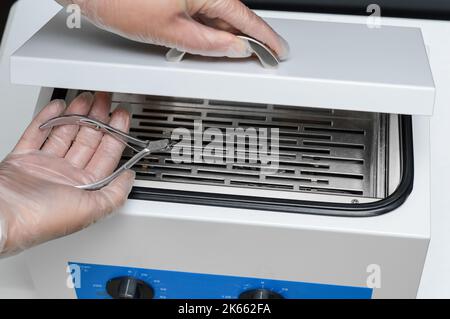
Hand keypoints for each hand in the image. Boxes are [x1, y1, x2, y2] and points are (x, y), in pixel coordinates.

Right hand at [0, 92, 134, 255]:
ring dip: (76, 115)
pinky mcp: (22, 159)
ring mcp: (43, 167)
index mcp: (83, 188)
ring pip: (64, 134)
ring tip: (86, 98)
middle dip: (98, 119)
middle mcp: (65, 177)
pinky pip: (36, 134)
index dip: (116, 134)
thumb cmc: (42, 218)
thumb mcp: (91, 209)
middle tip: (105, 100)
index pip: (106, 156)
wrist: (1, 216)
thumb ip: (115, 194)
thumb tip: (131, 179)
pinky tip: (59, 107)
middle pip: (87, 141)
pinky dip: (47, 119)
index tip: (122, 116)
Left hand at [56, 0, 288, 58]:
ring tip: (236, 53)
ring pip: (217, 12)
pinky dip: (209, 25)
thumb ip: (207, 43)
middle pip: (233, 13)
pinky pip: (202, 8)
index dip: (265, 37)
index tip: (278, 50)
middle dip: (248, 36)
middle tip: (264, 55)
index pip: (245, 18)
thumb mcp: (168, 31)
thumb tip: (233, 49)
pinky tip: (209, 38)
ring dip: (227, 33)